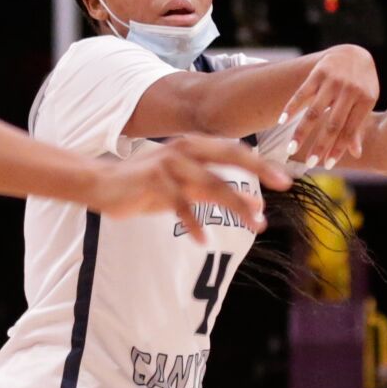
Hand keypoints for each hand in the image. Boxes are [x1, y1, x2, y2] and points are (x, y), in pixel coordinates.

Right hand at [88, 135, 292, 241]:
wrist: (101, 185)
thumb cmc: (146, 186)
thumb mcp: (185, 187)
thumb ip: (216, 191)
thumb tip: (255, 205)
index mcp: (194, 147)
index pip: (235, 150)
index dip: (261, 164)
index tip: (285, 180)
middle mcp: (184, 150)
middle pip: (230, 156)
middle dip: (259, 170)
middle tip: (283, 185)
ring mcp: (169, 163)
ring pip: (211, 183)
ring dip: (237, 205)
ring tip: (255, 225)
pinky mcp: (153, 181)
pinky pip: (180, 203)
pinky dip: (193, 223)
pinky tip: (203, 240)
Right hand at [280, 45, 378, 169]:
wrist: (354, 53)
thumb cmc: (361, 85)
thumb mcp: (366, 103)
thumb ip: (358, 126)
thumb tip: (355, 154)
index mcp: (365, 100)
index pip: (349, 130)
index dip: (338, 148)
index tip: (326, 165)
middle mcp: (349, 90)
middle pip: (332, 124)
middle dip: (320, 145)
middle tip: (310, 164)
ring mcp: (333, 81)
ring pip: (314, 111)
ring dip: (302, 131)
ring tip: (291, 149)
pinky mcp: (318, 73)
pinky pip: (302, 93)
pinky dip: (291, 107)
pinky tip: (281, 122)